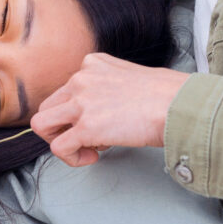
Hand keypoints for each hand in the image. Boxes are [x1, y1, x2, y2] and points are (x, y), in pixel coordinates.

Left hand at [31, 53, 188, 166]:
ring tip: (85, 149)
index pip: (65, 91)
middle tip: (86, 139)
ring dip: (60, 141)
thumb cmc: (167, 95)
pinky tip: (93, 157)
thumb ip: (110, 87)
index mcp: (92, 64)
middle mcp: (81, 78)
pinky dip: (72, 158)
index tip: (98, 123)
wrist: (180, 104)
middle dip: (62, 128)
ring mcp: (81, 102)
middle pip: (48, 107)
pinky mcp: (86, 126)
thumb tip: (105, 111)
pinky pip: (58, 148)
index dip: (77, 113)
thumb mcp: (130, 76)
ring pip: (42, 125)